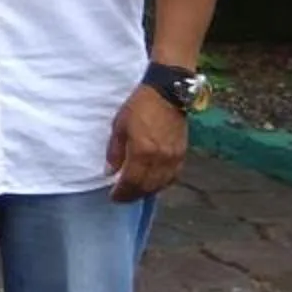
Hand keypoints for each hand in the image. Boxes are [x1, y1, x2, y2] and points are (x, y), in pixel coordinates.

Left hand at [107, 83, 187, 201]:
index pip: (131, 181)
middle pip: (146, 187)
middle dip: (133, 195)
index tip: (113, 197)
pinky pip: (173, 177)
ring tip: (135, 192)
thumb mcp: (119, 126)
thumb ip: (115, 152)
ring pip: (161, 185)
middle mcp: (160, 158)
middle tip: (122, 198)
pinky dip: (162, 184)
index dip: (122, 193)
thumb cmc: (139, 107)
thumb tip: (109, 172)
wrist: (167, 93)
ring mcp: (173, 158)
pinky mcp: (182, 154)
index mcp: (142, 151)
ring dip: (147, 192)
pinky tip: (153, 183)